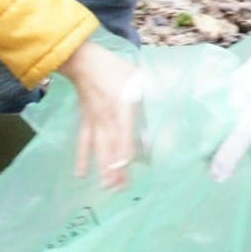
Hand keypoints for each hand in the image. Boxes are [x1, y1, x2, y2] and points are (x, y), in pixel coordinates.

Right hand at [55, 40, 141, 189]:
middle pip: (110, 145)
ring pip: (98, 147)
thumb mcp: (138, 76)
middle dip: (113, 167)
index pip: (123, 130)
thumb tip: (169, 106)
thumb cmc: (115, 69)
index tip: (125, 166)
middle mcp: (106, 116)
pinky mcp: (86, 121)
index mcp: (121, 104)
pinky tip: (80, 174)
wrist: (85, 62)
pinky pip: (83, 142)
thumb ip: (151, 91)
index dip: (124, 148)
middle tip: (119, 189)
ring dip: (101, 167)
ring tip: (106, 187)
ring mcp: (94, 121)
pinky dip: (81, 158)